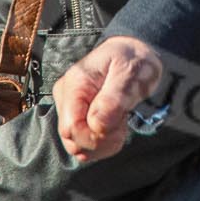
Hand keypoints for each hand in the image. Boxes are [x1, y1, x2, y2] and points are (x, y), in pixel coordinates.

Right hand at [52, 35, 164, 162]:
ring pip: (77, 145)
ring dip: (103, 144)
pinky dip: (102, 144)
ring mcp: (69, 109)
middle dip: (101, 141)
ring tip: (120, 122)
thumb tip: (96, 125)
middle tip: (123, 122)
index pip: (72, 127)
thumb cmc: (133, 60)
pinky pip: (83, 144)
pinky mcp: (76, 118)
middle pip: (73, 140)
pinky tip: (115, 127)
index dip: (96, 136)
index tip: (120, 123)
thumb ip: (114, 99)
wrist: (134, 55)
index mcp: (75, 83)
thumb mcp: (130, 73)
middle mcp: (66, 97)